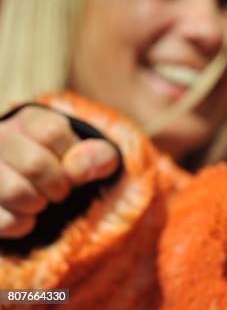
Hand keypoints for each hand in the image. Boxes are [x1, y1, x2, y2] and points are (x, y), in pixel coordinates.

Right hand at [0, 106, 118, 237]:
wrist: (40, 188)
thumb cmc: (71, 168)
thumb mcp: (94, 156)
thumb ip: (100, 156)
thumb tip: (76, 169)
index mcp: (30, 120)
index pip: (52, 132)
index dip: (72, 158)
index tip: (72, 168)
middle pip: (34, 165)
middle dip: (58, 186)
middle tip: (60, 190)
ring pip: (15, 192)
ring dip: (38, 204)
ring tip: (40, 200)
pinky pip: (3, 221)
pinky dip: (22, 224)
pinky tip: (24, 215)